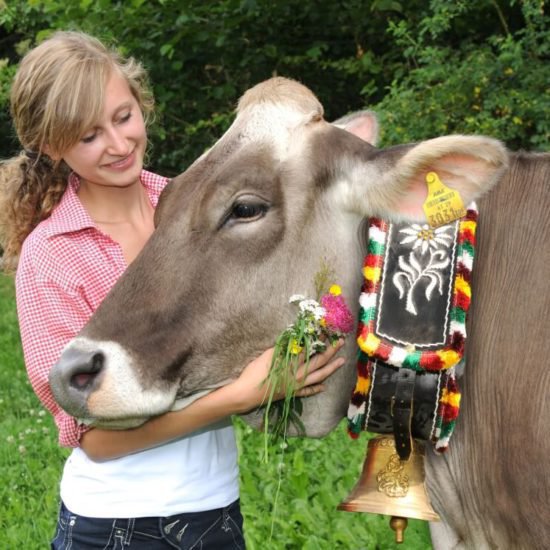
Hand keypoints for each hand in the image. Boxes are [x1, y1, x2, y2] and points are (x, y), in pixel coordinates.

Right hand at [229, 339, 345, 412]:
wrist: (247, 394)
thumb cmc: (255, 372)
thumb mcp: (268, 355)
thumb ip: (282, 347)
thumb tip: (294, 339)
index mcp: (292, 363)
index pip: (310, 349)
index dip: (319, 339)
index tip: (327, 331)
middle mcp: (298, 374)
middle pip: (319, 361)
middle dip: (331, 351)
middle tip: (341, 342)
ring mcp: (296, 385)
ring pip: (318, 376)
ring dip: (331, 368)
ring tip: (341, 362)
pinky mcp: (292, 393)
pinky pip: (308, 391)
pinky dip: (316, 388)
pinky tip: (323, 387)